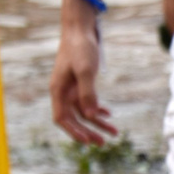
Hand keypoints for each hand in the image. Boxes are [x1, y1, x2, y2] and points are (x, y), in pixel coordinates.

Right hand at [50, 14, 115, 144]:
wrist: (80, 29)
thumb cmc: (81, 48)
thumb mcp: (86, 71)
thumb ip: (88, 94)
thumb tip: (92, 116)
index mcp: (58, 90)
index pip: (62, 118)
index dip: (74, 132)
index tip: (88, 142)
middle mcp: (63, 91)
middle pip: (73, 118)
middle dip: (88, 132)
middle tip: (104, 144)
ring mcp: (71, 87)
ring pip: (84, 111)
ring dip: (97, 123)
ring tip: (114, 133)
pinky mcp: (80, 82)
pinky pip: (88, 102)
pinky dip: (98, 109)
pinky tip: (108, 115)